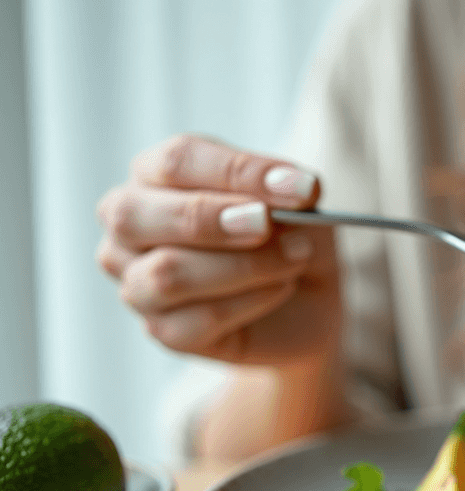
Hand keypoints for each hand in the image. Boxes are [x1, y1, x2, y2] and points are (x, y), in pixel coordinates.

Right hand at [97, 135, 340, 365]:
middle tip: (268, 224)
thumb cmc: (289, 236)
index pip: (175, 161)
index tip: (299, 186)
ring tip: (295, 258)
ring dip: (242, 266)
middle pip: (135, 214)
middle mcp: (130, 225)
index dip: (237, 171)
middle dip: (210, 218)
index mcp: (154, 174)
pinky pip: (196, 319)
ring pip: (165, 274)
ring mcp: (138, 281)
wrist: (308, 301)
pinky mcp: (164, 330)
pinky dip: (249, 301)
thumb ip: (289, 193)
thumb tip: (293, 190)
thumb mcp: (298, 205)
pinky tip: (281, 288)